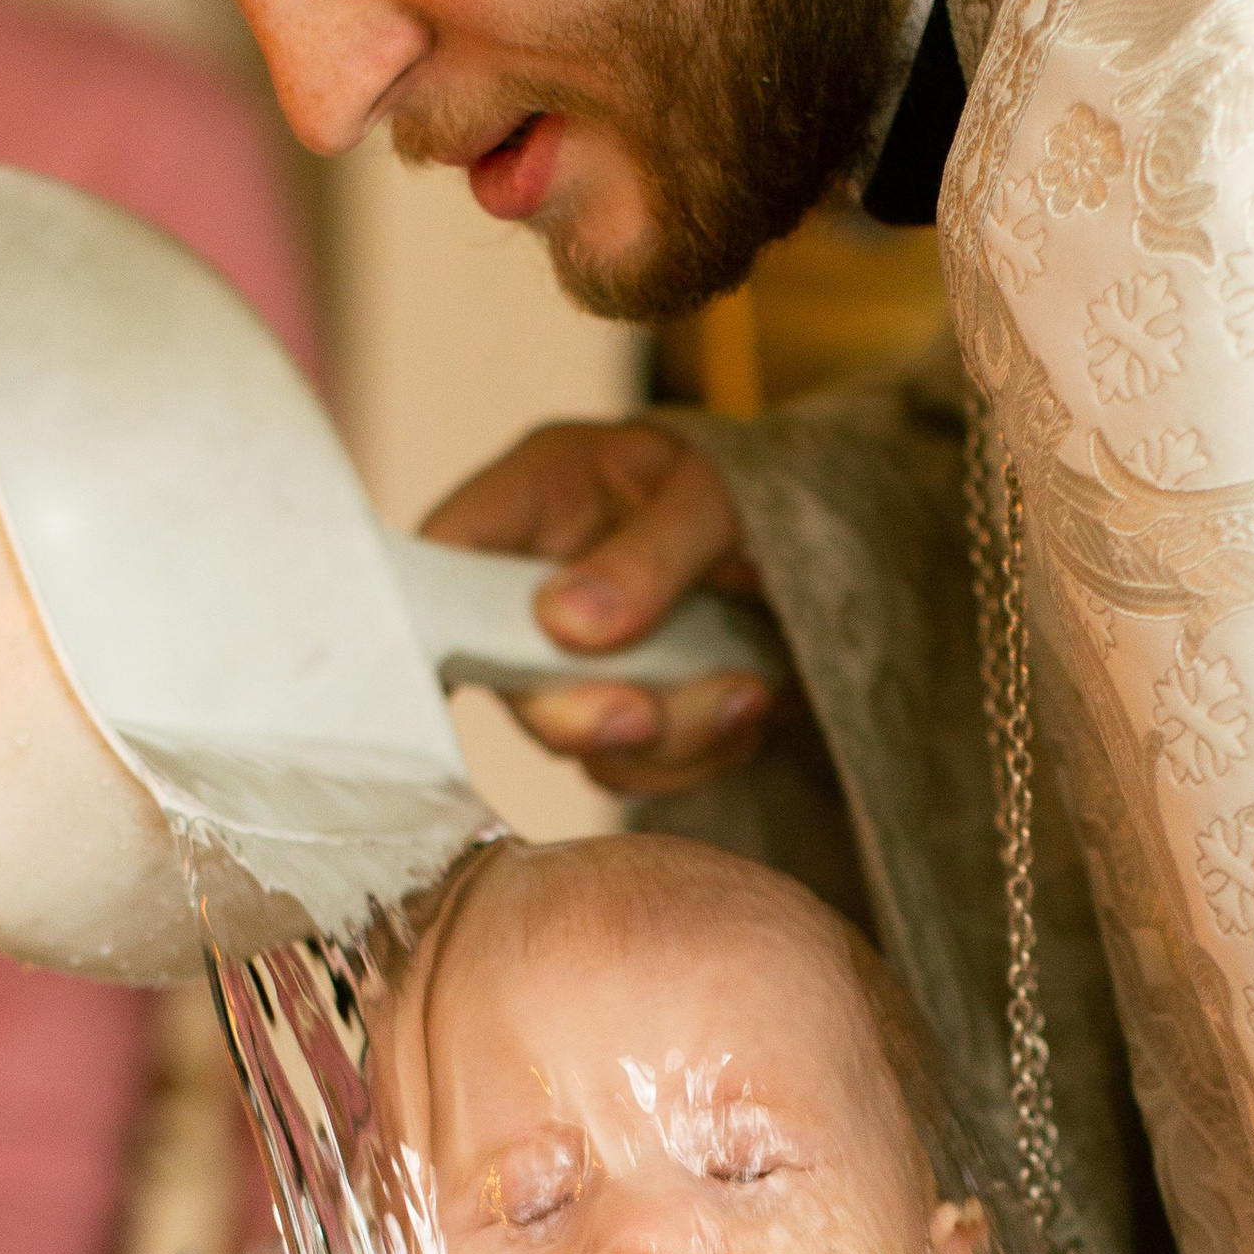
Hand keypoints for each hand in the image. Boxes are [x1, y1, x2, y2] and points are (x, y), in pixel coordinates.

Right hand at [423, 417, 778, 798]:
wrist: (819, 534)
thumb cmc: (750, 486)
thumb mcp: (710, 495)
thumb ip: (646, 554)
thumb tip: (563, 624)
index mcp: (532, 501)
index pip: (443, 558)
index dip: (433, 621)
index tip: (474, 669)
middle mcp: (535, 589)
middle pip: (505, 680)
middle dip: (578, 715)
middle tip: (644, 718)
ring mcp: (576, 659)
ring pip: (580, 742)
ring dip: (667, 741)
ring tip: (750, 694)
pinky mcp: (625, 709)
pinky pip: (639, 766)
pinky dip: (700, 754)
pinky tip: (750, 708)